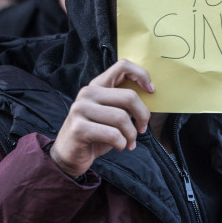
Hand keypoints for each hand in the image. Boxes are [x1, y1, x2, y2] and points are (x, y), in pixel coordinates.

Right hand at [49, 59, 153, 177]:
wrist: (69, 156)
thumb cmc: (96, 135)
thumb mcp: (111, 114)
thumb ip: (124, 103)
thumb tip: (150, 94)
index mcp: (97, 86)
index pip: (123, 66)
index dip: (142, 75)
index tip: (151, 91)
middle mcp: (87, 93)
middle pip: (129, 97)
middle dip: (142, 115)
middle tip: (142, 129)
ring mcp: (81, 109)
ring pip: (122, 118)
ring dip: (131, 135)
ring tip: (129, 143)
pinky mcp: (79, 128)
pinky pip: (113, 135)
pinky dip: (122, 144)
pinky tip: (119, 147)